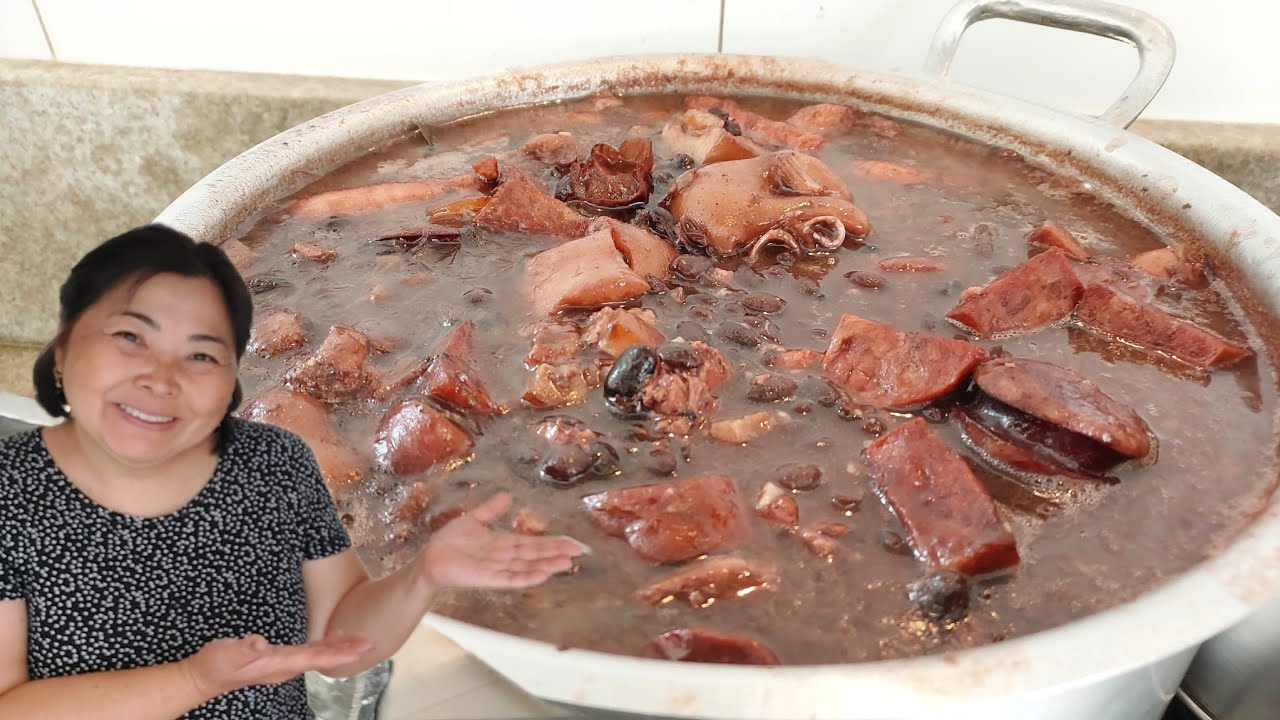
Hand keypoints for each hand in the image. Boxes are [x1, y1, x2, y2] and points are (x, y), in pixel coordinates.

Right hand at [181, 631, 372, 698]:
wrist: (203, 677)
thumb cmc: (215, 664)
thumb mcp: (226, 653)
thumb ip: (243, 649)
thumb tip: (260, 644)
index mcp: (279, 664)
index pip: (315, 658)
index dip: (338, 653)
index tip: (359, 649)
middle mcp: (285, 666)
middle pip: (323, 658)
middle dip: (347, 650)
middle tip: (370, 641)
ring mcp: (283, 664)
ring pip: (318, 655)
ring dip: (339, 647)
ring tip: (358, 638)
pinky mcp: (278, 659)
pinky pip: (309, 653)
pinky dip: (325, 645)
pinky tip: (332, 637)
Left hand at [420, 492, 586, 589]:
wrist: (429, 559)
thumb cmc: (449, 543)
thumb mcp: (473, 520)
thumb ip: (490, 510)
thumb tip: (507, 495)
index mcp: (503, 544)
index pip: (532, 543)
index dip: (551, 543)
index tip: (571, 542)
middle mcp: (504, 558)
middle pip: (534, 555)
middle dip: (556, 553)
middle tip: (579, 552)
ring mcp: (496, 569)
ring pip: (526, 567)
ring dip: (546, 566)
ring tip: (566, 564)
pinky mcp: (486, 578)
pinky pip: (509, 578)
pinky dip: (526, 577)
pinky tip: (541, 575)